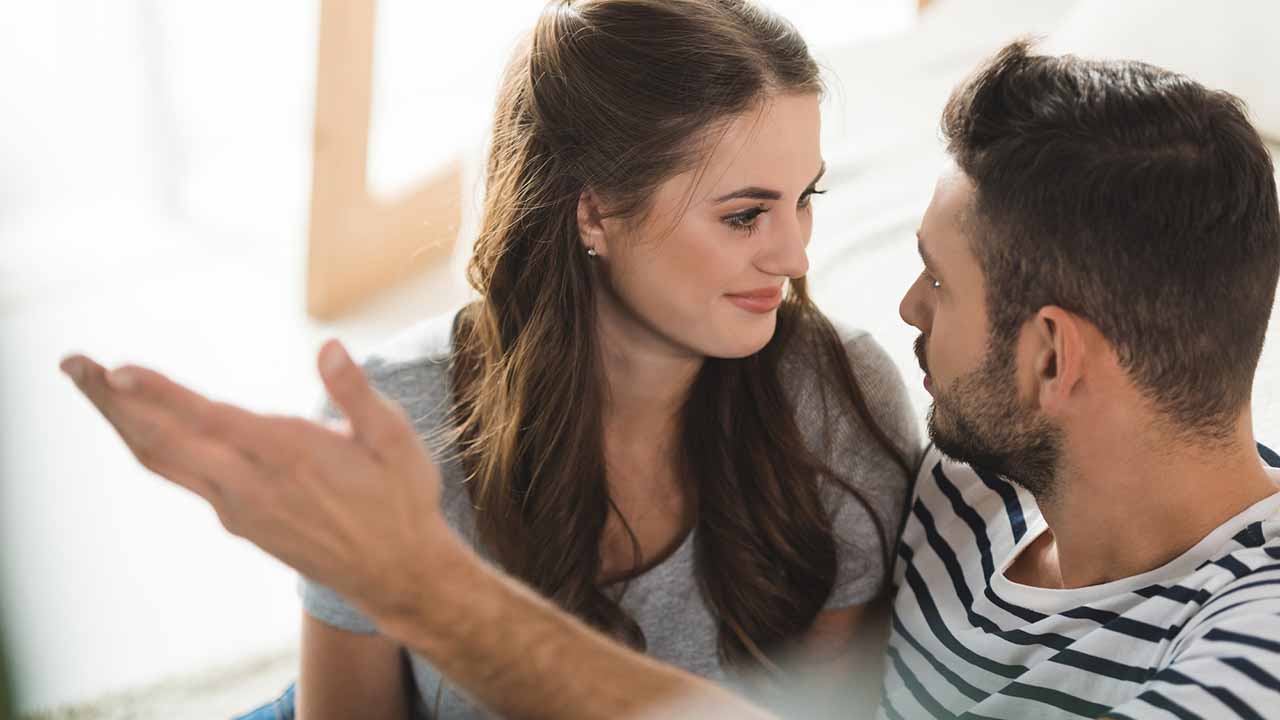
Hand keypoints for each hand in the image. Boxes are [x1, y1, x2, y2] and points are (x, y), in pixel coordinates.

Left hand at [58, 340, 457, 623]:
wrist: (396, 574)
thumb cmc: (400, 501)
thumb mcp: (394, 440)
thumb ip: (356, 393)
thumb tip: (329, 347)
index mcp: (288, 455)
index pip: (208, 419)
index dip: (158, 395)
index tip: (115, 370)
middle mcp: (250, 484)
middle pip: (163, 440)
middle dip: (112, 401)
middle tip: (72, 364)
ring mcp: (239, 508)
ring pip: (165, 461)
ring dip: (124, 422)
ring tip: (93, 388)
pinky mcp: (240, 522)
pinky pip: (184, 477)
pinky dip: (154, 445)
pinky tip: (148, 429)